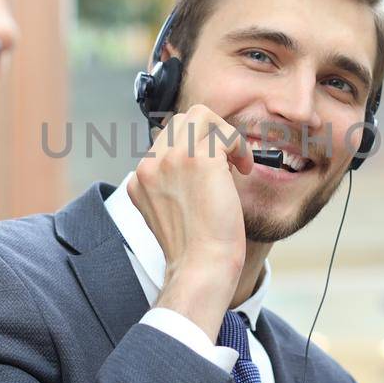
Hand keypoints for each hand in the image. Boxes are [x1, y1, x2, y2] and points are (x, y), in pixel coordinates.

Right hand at [128, 105, 253, 339]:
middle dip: (208, 134)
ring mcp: (171, 159)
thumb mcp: (173, 211)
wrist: (202, 267)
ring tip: (234, 164)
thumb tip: (204, 160)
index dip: (194, 148)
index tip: (212, 172)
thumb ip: (175, 184)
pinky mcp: (198, 159)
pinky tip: (243, 169)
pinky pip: (222, 132)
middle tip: (226, 164)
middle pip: (180, 121)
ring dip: (223, 135)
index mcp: (140, 179)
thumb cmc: (196, 248)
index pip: (166, 140)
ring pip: (199, 115)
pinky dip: (238, 146)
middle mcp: (149, 166)